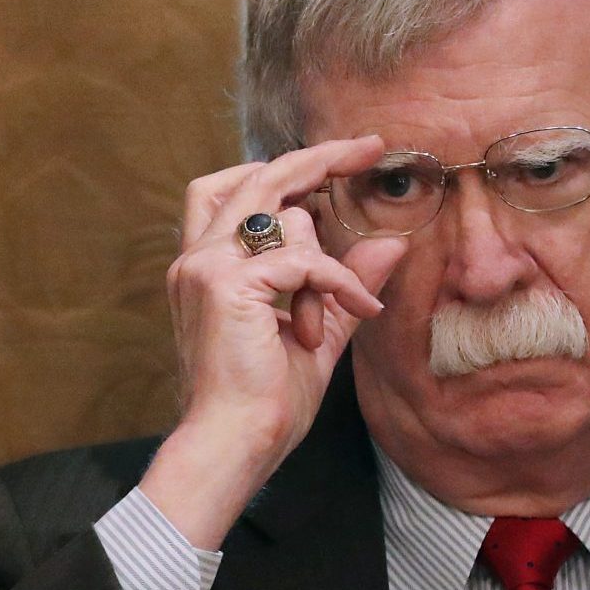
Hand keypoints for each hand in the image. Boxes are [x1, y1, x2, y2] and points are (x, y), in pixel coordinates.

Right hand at [138, 137, 407, 547]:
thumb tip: (392, 244)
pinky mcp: (226, 284)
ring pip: (286, 217)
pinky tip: (354, 316)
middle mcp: (197, 259)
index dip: (286, 170)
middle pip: (257, 176)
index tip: (342, 158)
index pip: (236, 190)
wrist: (232, 443)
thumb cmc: (263, 402)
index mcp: (205, 268)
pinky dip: (338, 283)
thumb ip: (345, 285)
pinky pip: (304, 260)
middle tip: (368, 147)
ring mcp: (205, 267)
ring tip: (334, 321)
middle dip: (316, 157)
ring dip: (327, 266)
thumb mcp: (317, 332)